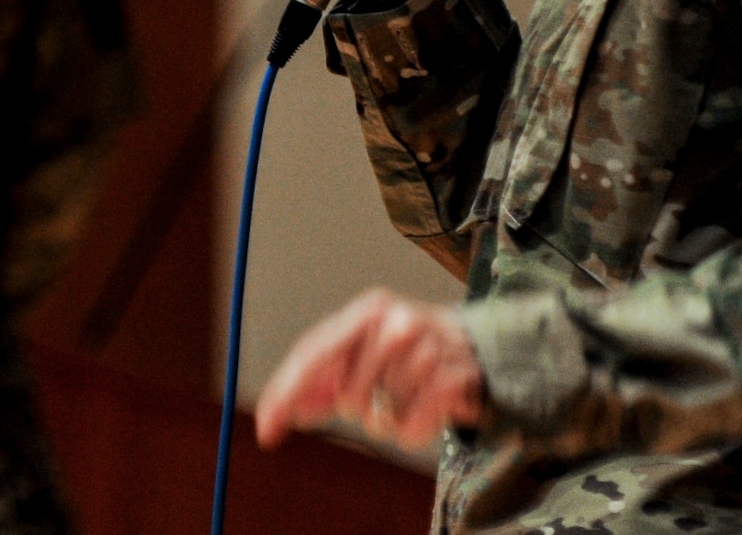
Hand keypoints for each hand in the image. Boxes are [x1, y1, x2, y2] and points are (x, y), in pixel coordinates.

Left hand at [255, 288, 482, 450]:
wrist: (475, 347)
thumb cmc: (406, 352)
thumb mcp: (363, 351)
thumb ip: (320, 379)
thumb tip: (276, 415)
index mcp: (368, 311)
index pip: (314, 354)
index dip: (286, 394)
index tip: (266, 430)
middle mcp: (397, 323)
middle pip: (348, 396)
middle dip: (357, 406)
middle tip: (381, 392)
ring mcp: (428, 350)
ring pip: (380, 417)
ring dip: (388, 420)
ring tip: (409, 396)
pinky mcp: (452, 380)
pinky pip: (410, 431)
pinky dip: (414, 430)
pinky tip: (428, 408)